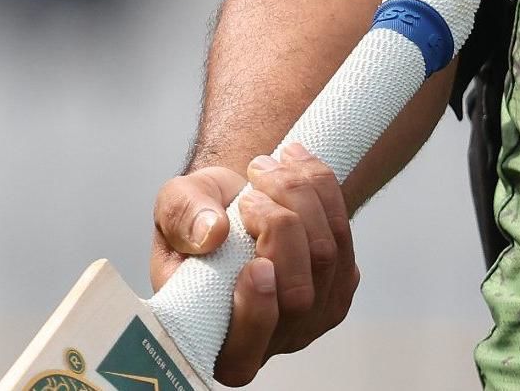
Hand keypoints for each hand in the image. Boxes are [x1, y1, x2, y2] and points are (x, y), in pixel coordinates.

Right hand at [148, 142, 357, 385]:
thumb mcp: (174, 206)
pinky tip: (298, 164)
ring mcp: (311, 318)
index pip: (240, 356)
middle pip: (296, 294)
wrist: (236, 200)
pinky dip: (324, 193)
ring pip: (327, 260)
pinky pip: (345, 239)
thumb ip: (182, 218)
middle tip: (251, 187)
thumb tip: (211, 233)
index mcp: (215, 336)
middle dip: (279, 226)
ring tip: (270, 165)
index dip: (256, 315)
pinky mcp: (338, 287)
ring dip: (302, 197)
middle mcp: (268, 341)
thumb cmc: (200, 216)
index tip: (257, 265)